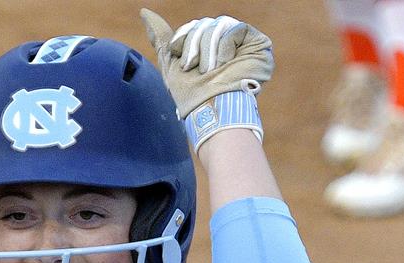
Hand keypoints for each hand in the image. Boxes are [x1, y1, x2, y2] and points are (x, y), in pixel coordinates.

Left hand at [138, 10, 273, 118]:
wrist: (211, 110)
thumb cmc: (191, 95)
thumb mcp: (170, 64)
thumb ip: (161, 39)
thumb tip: (144, 12)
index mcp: (208, 48)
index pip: (194, 28)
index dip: (183, 38)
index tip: (178, 56)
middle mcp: (227, 44)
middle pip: (204, 24)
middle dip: (194, 45)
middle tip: (196, 69)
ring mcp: (244, 45)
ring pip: (218, 25)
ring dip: (208, 49)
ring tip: (210, 70)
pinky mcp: (259, 45)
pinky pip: (236, 28)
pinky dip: (225, 45)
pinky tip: (225, 63)